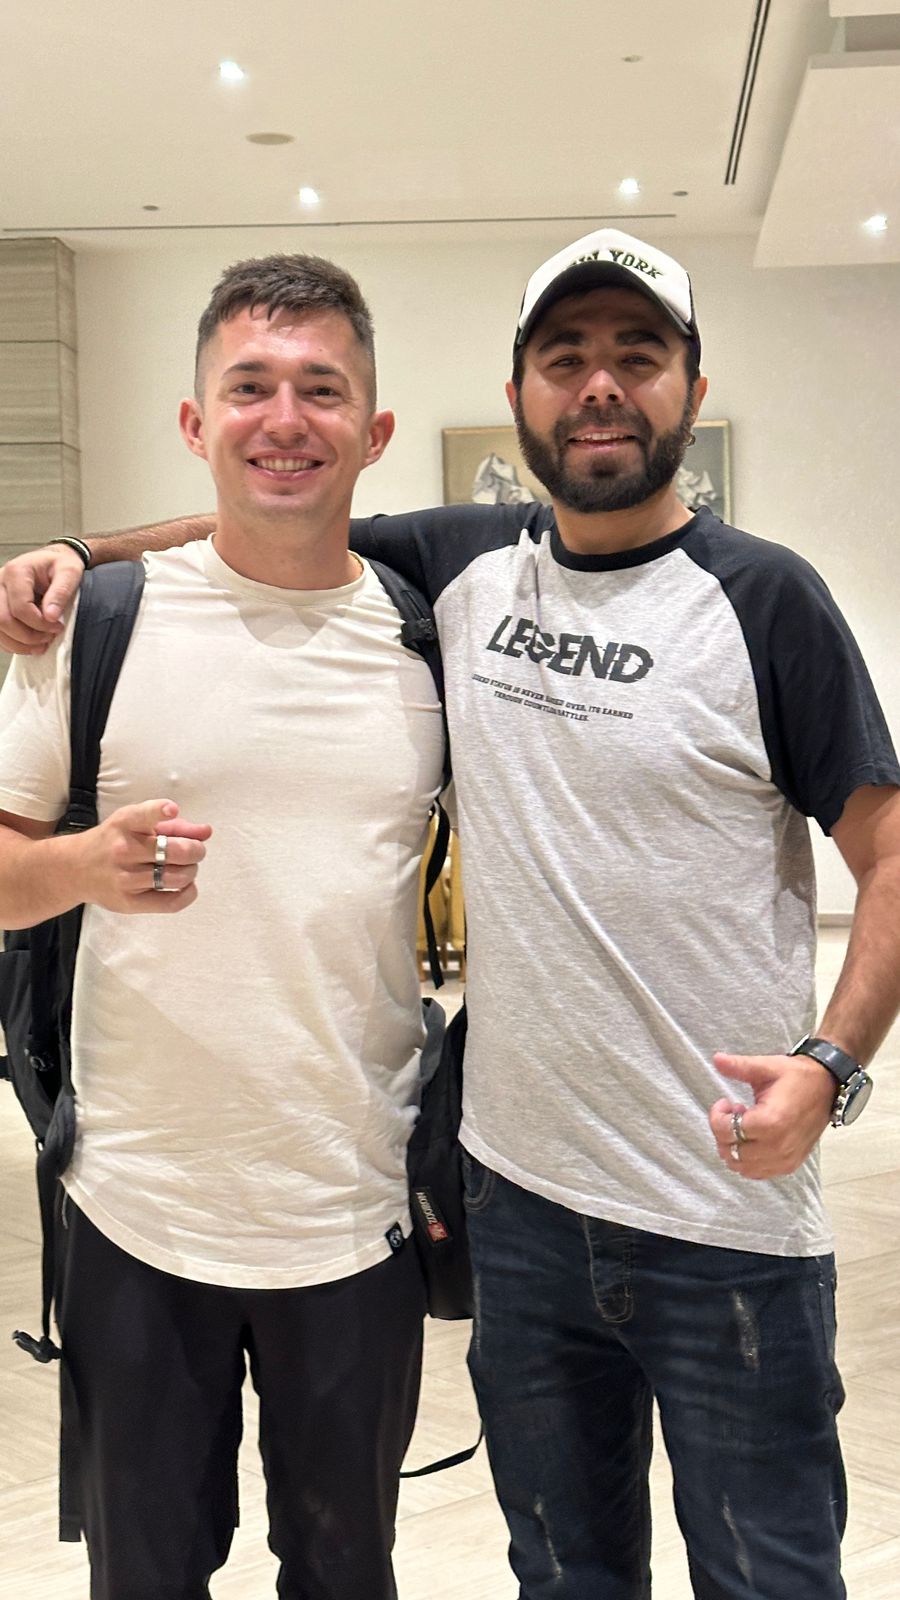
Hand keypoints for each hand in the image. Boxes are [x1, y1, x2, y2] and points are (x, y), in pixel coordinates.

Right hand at [0, 545, 86, 653]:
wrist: (51, 563)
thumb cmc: (59, 566)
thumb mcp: (69, 572)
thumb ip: (61, 592)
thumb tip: (51, 616)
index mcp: (17, 572)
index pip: (20, 607)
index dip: (39, 623)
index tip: (57, 626)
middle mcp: (0, 582)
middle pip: (3, 619)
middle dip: (29, 636)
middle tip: (49, 637)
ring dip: (21, 643)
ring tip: (42, 642)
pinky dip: (14, 643)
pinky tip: (31, 643)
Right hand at [75, 800, 211, 913]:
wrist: (75, 869)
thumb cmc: (114, 842)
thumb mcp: (136, 823)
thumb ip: (173, 826)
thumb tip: (206, 832)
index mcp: (125, 823)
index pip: (143, 816)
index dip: (160, 812)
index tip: (171, 810)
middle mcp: (123, 850)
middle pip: (175, 851)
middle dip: (196, 850)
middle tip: (196, 851)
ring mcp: (125, 878)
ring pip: (177, 877)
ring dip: (191, 871)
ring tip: (186, 867)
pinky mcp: (128, 902)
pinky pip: (171, 903)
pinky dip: (188, 893)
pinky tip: (186, 885)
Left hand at [709, 1051, 835, 1178]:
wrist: (827, 1087)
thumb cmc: (797, 1077)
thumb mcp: (766, 1067)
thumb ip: (739, 1066)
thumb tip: (716, 1059)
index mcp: (770, 1121)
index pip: (726, 1131)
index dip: (717, 1116)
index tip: (724, 1102)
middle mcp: (778, 1146)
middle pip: (730, 1151)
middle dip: (724, 1132)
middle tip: (734, 1113)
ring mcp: (785, 1159)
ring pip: (742, 1167)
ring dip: (735, 1147)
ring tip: (744, 1125)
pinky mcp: (790, 1164)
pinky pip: (758, 1173)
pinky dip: (748, 1160)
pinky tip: (753, 1139)